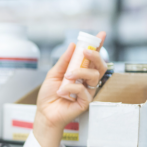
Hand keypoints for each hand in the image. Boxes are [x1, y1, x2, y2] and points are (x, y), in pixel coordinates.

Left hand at [33, 31, 106, 146]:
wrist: (44, 113)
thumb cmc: (49, 95)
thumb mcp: (54, 74)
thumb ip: (64, 61)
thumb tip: (72, 45)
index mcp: (80, 72)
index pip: (92, 58)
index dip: (98, 46)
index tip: (101, 34)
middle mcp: (86, 81)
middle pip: (100, 65)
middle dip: (95, 55)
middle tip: (85, 51)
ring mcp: (88, 91)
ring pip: (94, 76)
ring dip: (80, 72)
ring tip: (66, 76)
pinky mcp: (86, 102)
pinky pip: (83, 90)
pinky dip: (71, 88)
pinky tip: (62, 92)